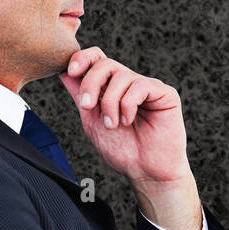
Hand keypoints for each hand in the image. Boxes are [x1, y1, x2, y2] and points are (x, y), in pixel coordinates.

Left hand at [58, 47, 192, 184]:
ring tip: (113, 124)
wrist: (145, 171)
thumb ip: (80, 96)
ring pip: (121, 75)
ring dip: (110, 102)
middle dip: (91, 83)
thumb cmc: (122, 150)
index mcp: (112, 88)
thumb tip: (63, 71)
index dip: (82, 58)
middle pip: (105, 63)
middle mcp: (130, 84)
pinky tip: (128, 120)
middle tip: (87, 106)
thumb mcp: (91, 121)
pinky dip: (128, 104)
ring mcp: (147, 87)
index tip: (72, 71)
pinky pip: (140, 86)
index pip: (97, 59)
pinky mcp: (165, 93)